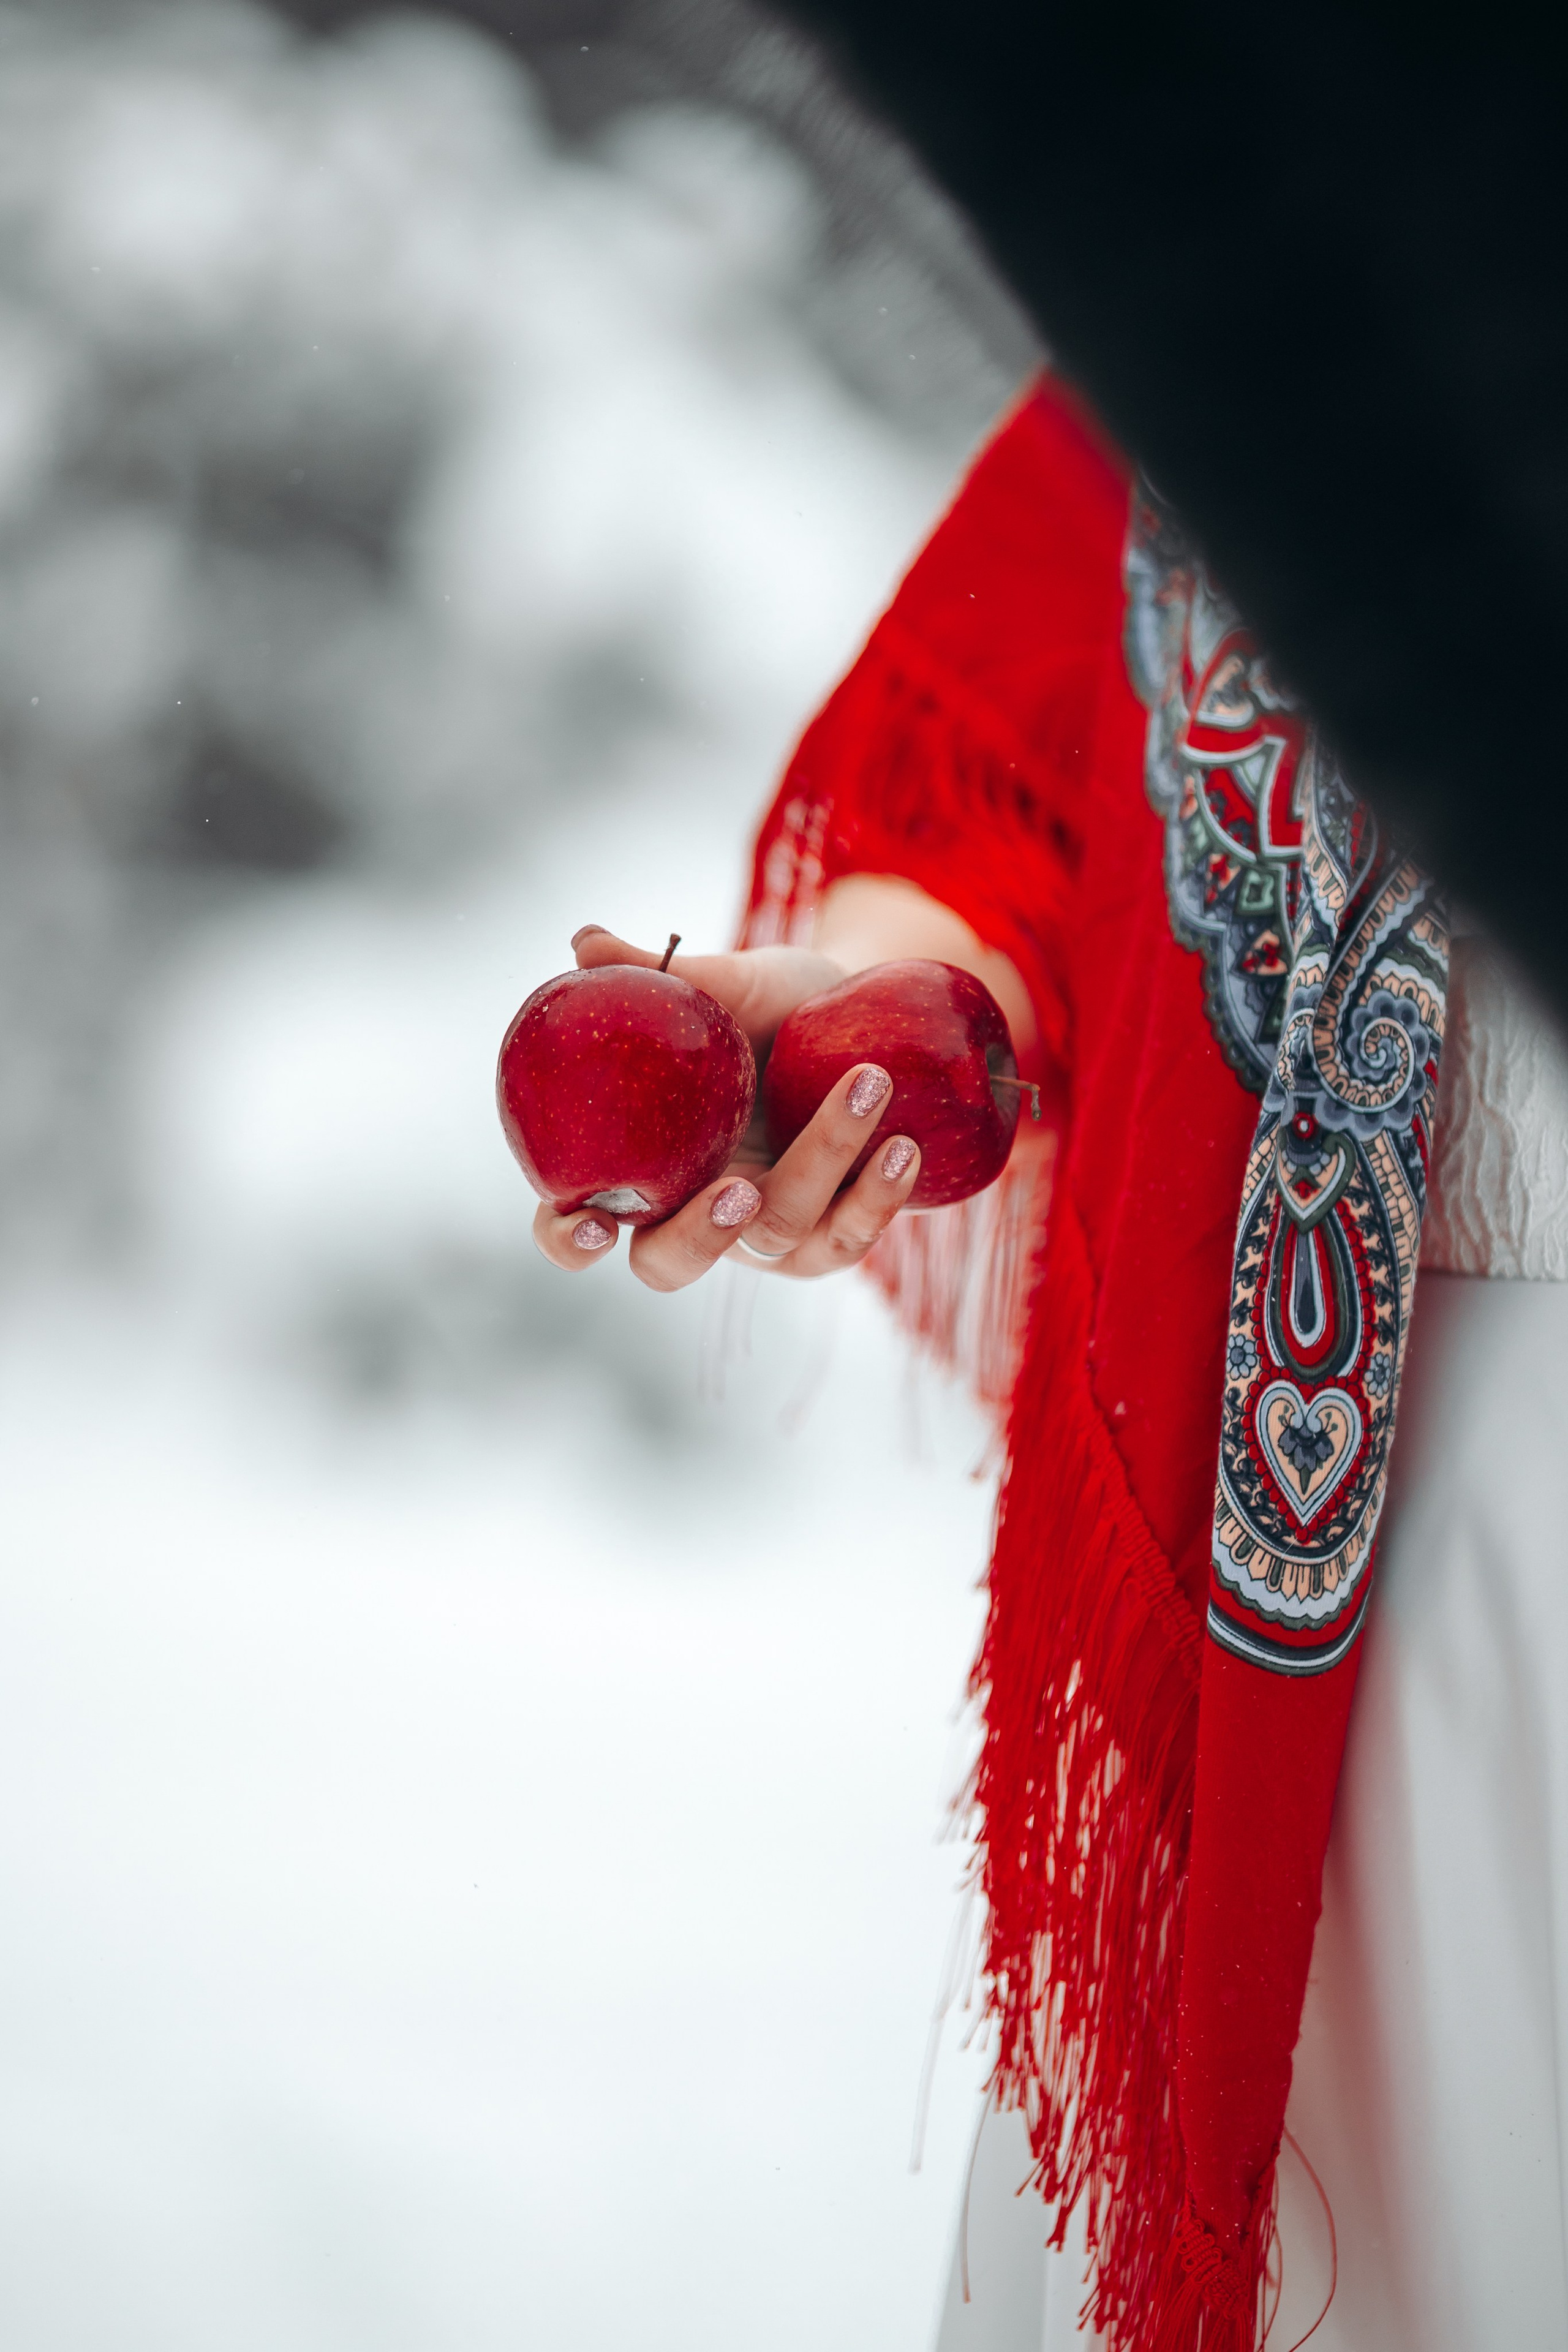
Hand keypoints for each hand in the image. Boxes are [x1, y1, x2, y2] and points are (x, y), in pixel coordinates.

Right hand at [530, 927, 921, 1286]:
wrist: (862, 1009)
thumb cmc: (771, 1004)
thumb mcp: (724, 982)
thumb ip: (656, 972)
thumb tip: (583, 941)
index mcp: (637, 1164)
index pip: (573, 1224)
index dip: (569, 1239)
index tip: (597, 1219)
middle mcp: (690, 1212)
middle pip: (668, 1265)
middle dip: (699, 1239)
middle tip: (737, 1192)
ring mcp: (763, 1235)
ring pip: (779, 1232)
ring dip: (824, 1162)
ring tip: (871, 1083)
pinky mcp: (832, 1236)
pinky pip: (849, 1238)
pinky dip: (877, 1195)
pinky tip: (905, 1144)